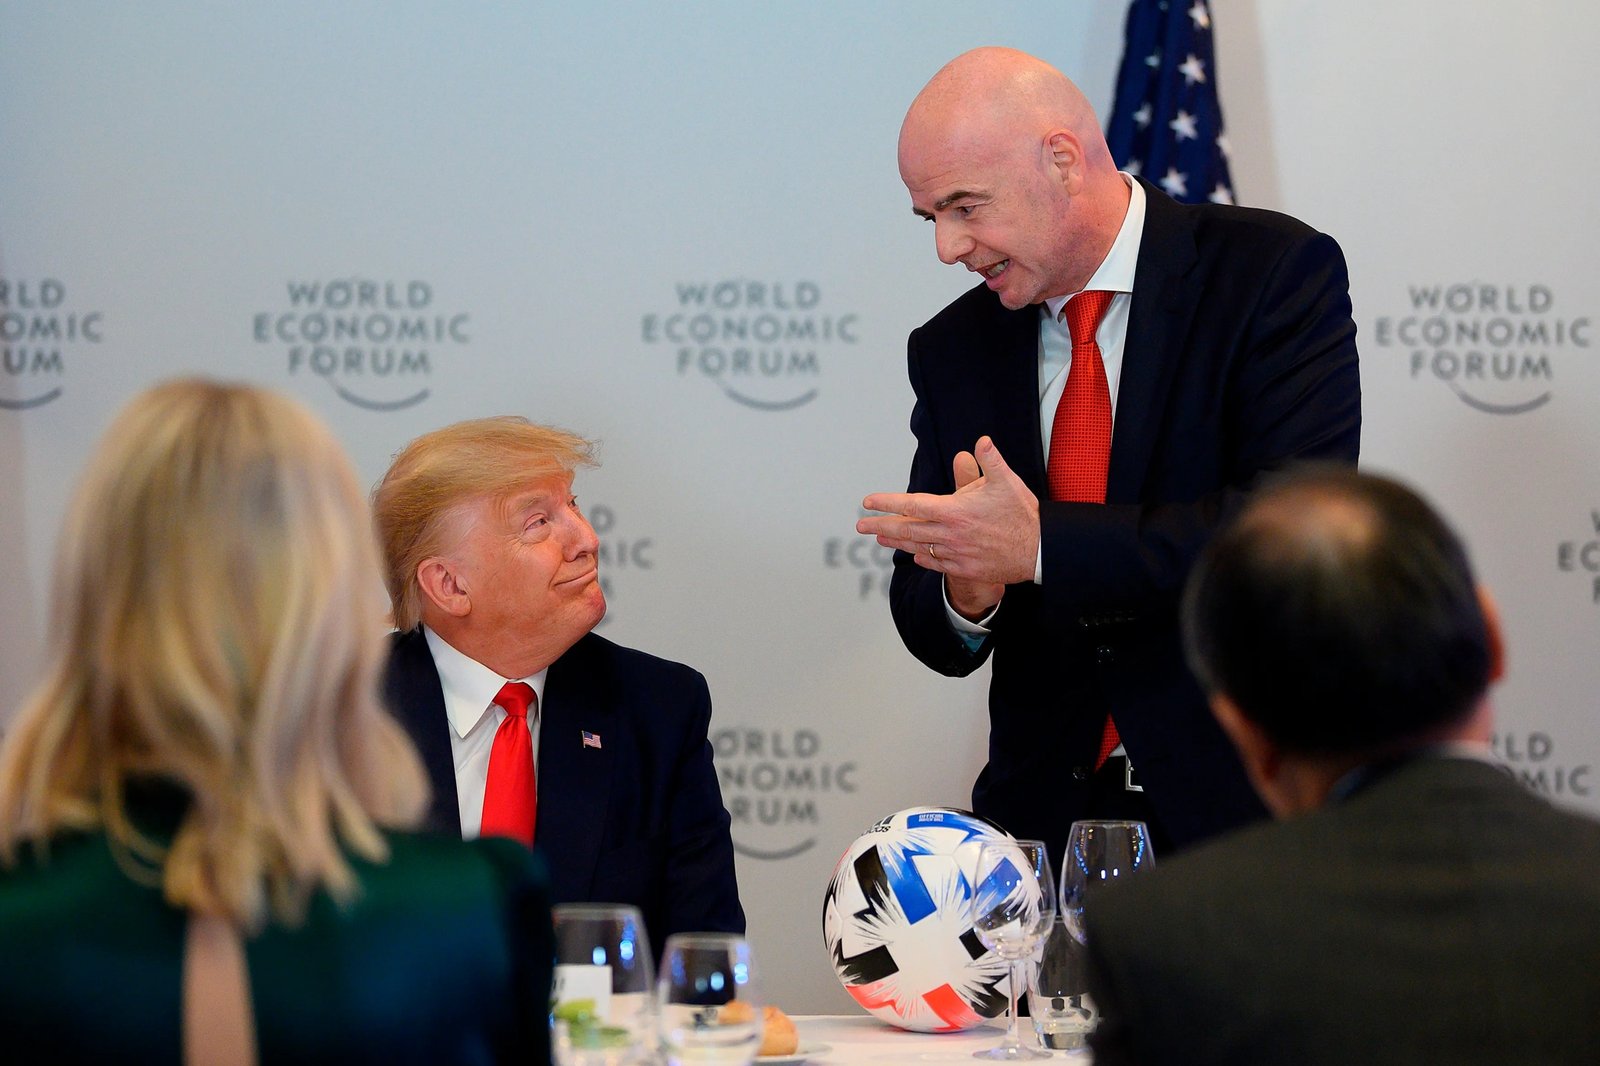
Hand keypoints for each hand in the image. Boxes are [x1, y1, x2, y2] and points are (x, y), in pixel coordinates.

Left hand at [856, 436, 1038, 598]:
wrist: (1038, 552)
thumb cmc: (1022, 514)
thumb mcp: (1007, 481)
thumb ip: (990, 460)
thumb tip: (981, 441)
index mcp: (954, 511)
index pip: (912, 505)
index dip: (887, 502)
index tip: (868, 502)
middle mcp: (949, 534)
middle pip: (907, 529)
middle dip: (881, 526)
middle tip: (860, 526)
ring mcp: (955, 554)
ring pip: (918, 547)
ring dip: (896, 542)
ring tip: (880, 538)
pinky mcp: (964, 568)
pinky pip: (935, 563)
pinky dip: (921, 557)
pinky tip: (913, 554)